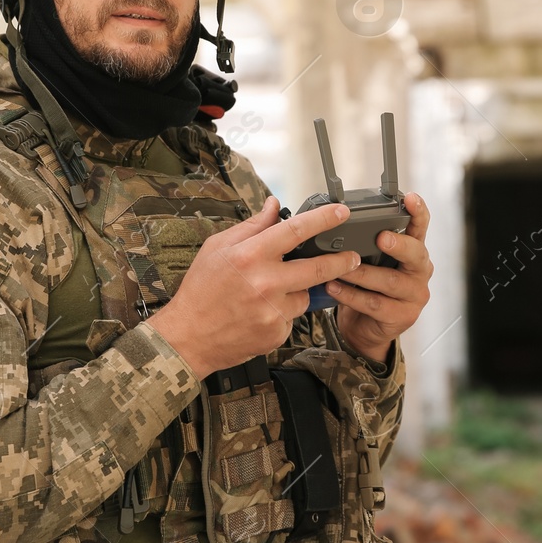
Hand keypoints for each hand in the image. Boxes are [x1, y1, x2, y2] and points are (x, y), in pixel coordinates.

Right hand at [151, 197, 358, 378]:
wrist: (189, 336)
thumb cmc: (200, 290)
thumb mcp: (218, 248)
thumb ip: (251, 227)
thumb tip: (274, 206)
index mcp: (250, 256)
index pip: (296, 231)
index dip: (323, 220)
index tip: (342, 213)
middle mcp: (266, 283)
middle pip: (318, 268)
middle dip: (342, 261)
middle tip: (352, 257)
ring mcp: (273, 311)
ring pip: (305, 295)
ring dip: (297, 290)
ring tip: (269, 293)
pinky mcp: (277, 333)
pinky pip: (292, 317)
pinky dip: (283, 312)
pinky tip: (260, 312)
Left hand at [330, 191, 432, 364]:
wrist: (366, 328)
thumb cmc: (368, 287)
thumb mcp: (371, 261)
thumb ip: (365, 244)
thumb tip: (334, 221)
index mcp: (414, 251)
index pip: (420, 227)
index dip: (418, 212)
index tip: (410, 198)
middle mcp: (419, 271)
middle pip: (415, 254)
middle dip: (398, 245)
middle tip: (382, 238)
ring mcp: (414, 295)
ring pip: (389, 281)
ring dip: (361, 273)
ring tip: (338, 268)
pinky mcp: (403, 316)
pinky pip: (374, 303)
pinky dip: (351, 295)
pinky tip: (333, 288)